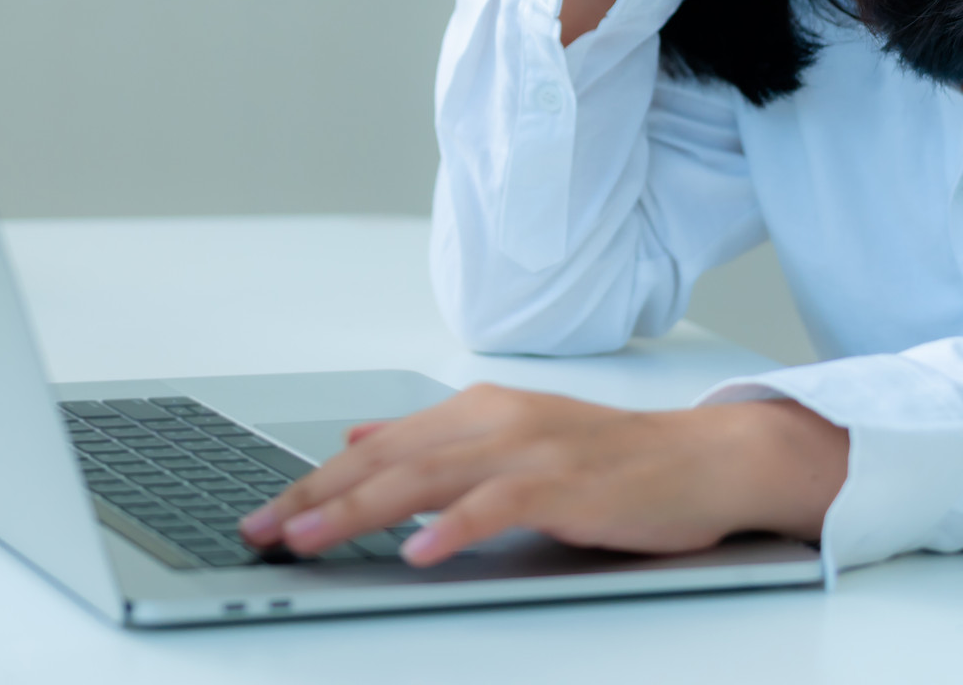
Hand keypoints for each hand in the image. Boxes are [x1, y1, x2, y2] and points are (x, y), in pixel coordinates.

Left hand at [237, 383, 846, 566]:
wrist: (703, 459)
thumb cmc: (610, 461)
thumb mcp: (509, 437)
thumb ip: (434, 439)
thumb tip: (359, 436)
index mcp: (473, 410)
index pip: (374, 447)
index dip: (313, 480)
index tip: (263, 514)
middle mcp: (492, 419)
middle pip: (384, 460)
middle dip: (314, 496)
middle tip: (260, 530)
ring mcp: (528, 449)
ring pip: (424, 478)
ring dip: (359, 511)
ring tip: (310, 539)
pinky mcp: (564, 483)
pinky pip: (496, 506)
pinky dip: (453, 527)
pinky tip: (417, 552)